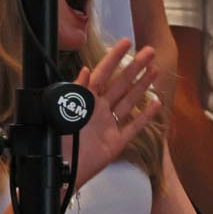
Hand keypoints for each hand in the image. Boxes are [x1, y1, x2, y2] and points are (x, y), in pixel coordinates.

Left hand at [64, 39, 163, 187]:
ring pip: (129, 101)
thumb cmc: (56, 142)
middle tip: (150, 51)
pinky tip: (156, 103)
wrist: (60, 171)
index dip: (114, 58)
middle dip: (135, 67)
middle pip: (121, 84)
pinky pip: (133, 127)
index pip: (102, 73)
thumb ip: (76, 92)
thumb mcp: (63, 112)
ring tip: (155, 70)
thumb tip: (86, 70)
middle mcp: (99, 109)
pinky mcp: (116, 143)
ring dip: (142, 85)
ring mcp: (109, 125)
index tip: (126, 42)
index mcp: (85, 100)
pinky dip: (145, 116)